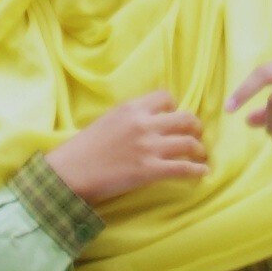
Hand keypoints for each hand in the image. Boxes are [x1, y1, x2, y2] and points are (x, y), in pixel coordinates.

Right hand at [46, 90, 209, 207]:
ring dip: (199, 150)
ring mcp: (148, 148)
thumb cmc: (81, 149)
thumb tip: (150, 121)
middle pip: (186, 119)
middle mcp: (143, 125)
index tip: (173, 117)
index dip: (174, 108)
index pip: (166, 98)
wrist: (68, 173)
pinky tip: (203, 172)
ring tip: (199, 155)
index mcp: (130, 109)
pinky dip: (198, 171)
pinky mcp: (150, 170)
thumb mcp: (106, 121)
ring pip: (190, 144)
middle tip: (195, 136)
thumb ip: (129, 117)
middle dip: (195, 128)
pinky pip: (185, 169)